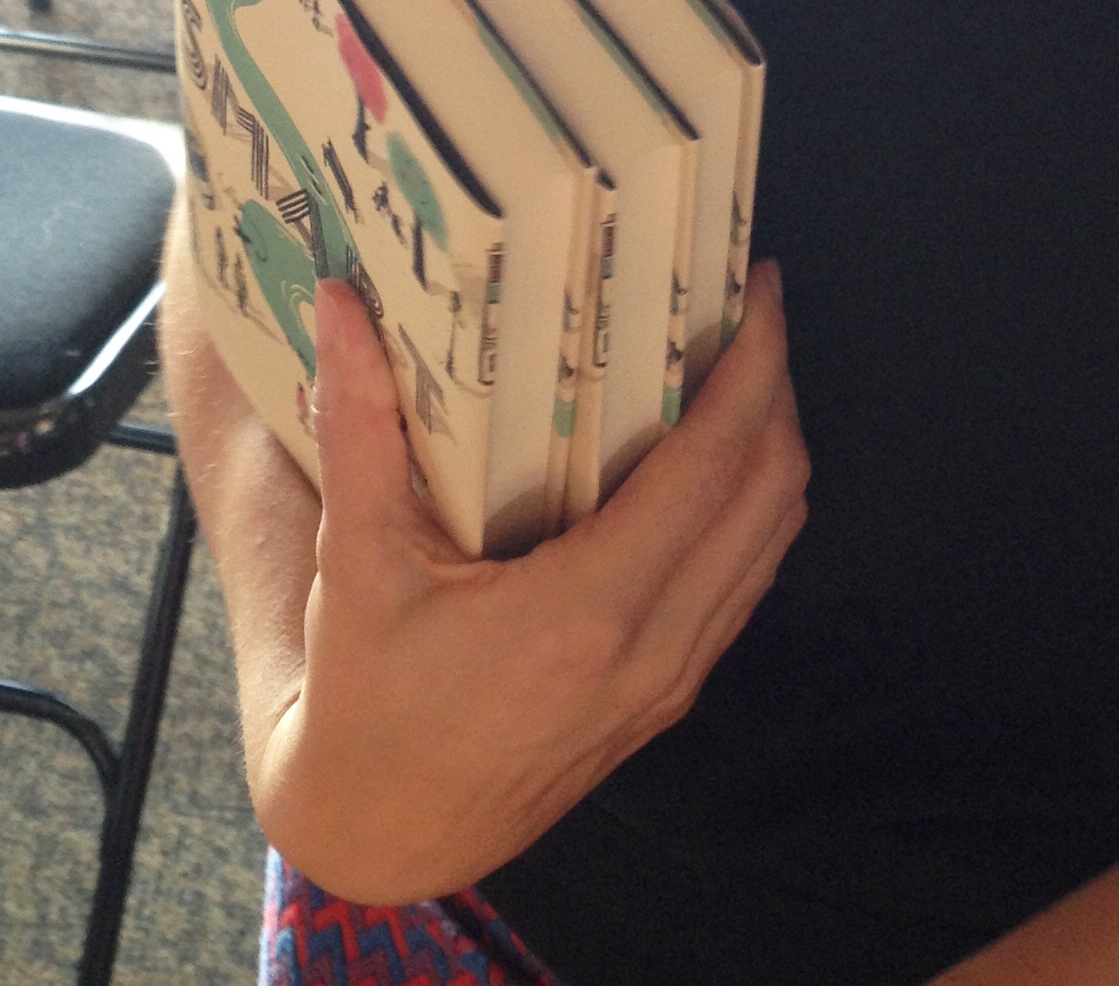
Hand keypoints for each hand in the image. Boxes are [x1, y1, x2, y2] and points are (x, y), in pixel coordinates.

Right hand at [249, 257, 808, 904]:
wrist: (384, 833)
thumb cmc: (367, 693)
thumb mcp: (353, 558)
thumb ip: (358, 426)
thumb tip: (342, 302)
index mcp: (583, 612)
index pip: (711, 468)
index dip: (752, 369)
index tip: (758, 285)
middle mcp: (650, 648)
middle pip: (767, 494)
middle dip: (776, 387)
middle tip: (748, 303)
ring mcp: (670, 679)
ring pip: (770, 540)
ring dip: (772, 445)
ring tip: (741, 362)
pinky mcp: (669, 696)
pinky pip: (746, 582)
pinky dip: (753, 506)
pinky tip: (716, 456)